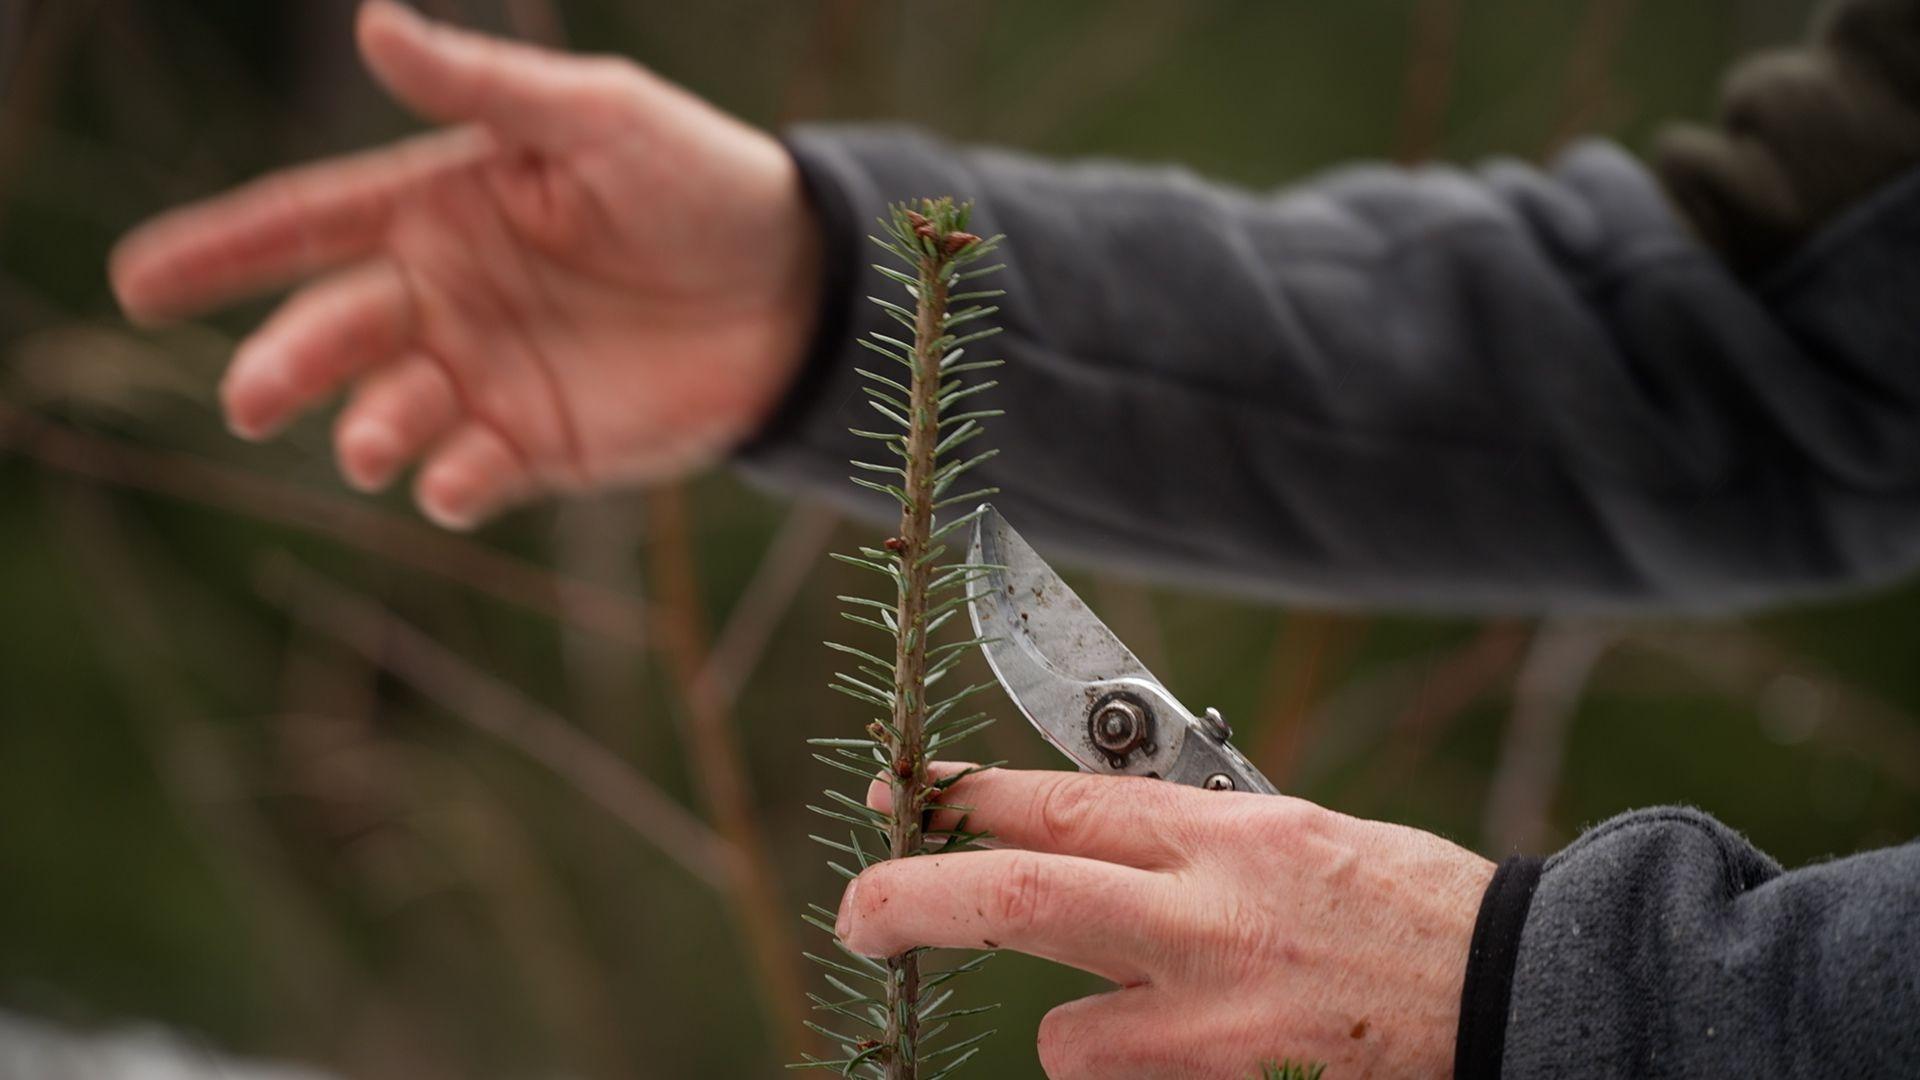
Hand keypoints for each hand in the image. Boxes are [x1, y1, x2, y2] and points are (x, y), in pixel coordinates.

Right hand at [109, 0, 820, 528]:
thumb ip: (487, 90)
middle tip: (251, 396)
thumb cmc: (700, 182)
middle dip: (283, 364)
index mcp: (440, 206)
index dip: (221, 250)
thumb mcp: (599, 117)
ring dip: (366, 430)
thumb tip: (370, 25)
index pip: (308, 227)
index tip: (135, 281)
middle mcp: (446, 295)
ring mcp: (488, 376)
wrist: (801, 287)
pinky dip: (447, 484)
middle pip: (334, 332)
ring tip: (372, 443)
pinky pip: (469, 475)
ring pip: (388, 414)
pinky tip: (453, 478)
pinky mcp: (540, 446)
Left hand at [838, 768, 1494, 1078]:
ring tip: (1186, 1027)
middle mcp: (1205, 922)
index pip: (1053, 802)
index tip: (900, 798)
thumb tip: (1083, 835)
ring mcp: (1207, 1028)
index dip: (956, 797)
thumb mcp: (1298, 835)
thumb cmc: (1413, 916)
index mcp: (1226, 834)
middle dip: (910, 901)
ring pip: (1066, 1040)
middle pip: (1011, 899)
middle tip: (861, 916)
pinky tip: (1227, 1059)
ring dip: (1093, 1036)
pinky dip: (1148, 1079)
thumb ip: (1188, 840)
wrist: (1521, 1007)